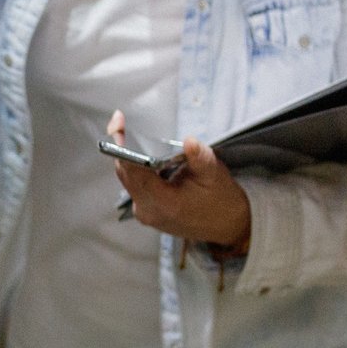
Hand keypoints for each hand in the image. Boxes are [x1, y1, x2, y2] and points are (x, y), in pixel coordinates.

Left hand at [109, 111, 250, 252]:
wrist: (227, 226)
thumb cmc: (221, 199)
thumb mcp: (214, 174)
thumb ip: (200, 158)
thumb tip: (190, 142)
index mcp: (163, 202)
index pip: (133, 171)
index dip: (123, 145)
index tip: (119, 124)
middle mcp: (148, 211)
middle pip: (125, 173)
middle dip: (121, 146)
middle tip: (120, 122)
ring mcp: (145, 214)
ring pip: (127, 180)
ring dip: (128, 157)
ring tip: (128, 133)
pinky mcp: (146, 212)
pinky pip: (133, 186)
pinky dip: (135, 169)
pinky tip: (141, 155)